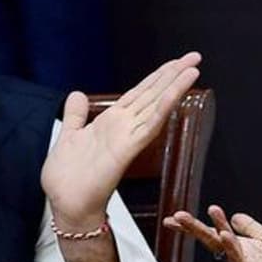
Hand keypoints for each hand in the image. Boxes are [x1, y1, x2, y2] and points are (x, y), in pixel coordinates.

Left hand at [42, 52, 200, 227]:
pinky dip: (164, 106)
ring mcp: (128, 137)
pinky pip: (149, 124)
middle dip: (173, 74)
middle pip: (153, 94)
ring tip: (193, 68)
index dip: (157, 76)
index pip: (139, 93)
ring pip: (156, 105)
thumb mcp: (69, 136)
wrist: (67, 205)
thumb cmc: (68, 178)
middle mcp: (123, 127)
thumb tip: (76, 94)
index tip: (175, 62)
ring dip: (174, 86)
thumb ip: (75, 115)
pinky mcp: (127, 149)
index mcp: (111, 122)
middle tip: (194, 57)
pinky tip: (176, 93)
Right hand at [163, 205, 261, 261]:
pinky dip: (234, 252)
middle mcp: (242, 259)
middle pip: (214, 241)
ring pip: (227, 250)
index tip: (175, 218)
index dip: (196, 226)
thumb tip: (234, 216)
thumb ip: (254, 229)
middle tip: (176, 218)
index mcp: (245, 248)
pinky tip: (227, 237)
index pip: (215, 234)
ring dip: (215, 234)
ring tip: (205, 217)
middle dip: (195, 229)